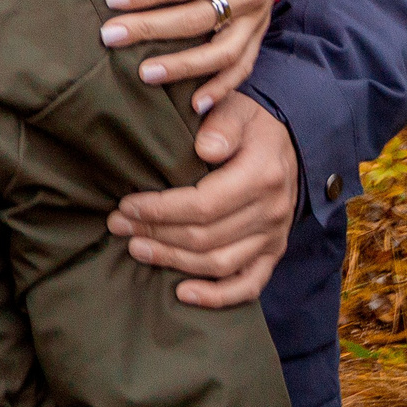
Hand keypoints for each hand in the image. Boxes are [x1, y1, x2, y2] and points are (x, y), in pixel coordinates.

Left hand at [101, 0, 293, 111]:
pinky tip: (195, 104)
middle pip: (198, 18)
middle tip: (110, 36)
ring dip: (183, 66)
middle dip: (150, 29)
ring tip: (145, 74)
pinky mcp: (260, 32)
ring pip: (222, 51)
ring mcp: (258, 17)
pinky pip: (244, 65)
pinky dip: (222, 87)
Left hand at [111, 92, 297, 306]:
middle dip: (156, 233)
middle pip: (206, 237)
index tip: (126, 204)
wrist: (288, 142)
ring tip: (136, 248)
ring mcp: (274, 237)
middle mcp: (271, 211)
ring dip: (173, 261)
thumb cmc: (249, 124)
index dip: (161, 209)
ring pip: (219, 264)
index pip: (204, 204)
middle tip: (118, 224)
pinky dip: (216, 296)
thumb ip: (221, 124)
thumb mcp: (236, 109)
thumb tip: (204, 147)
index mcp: (261, 175)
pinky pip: (248, 285)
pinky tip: (182, 294)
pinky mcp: (272, 253)